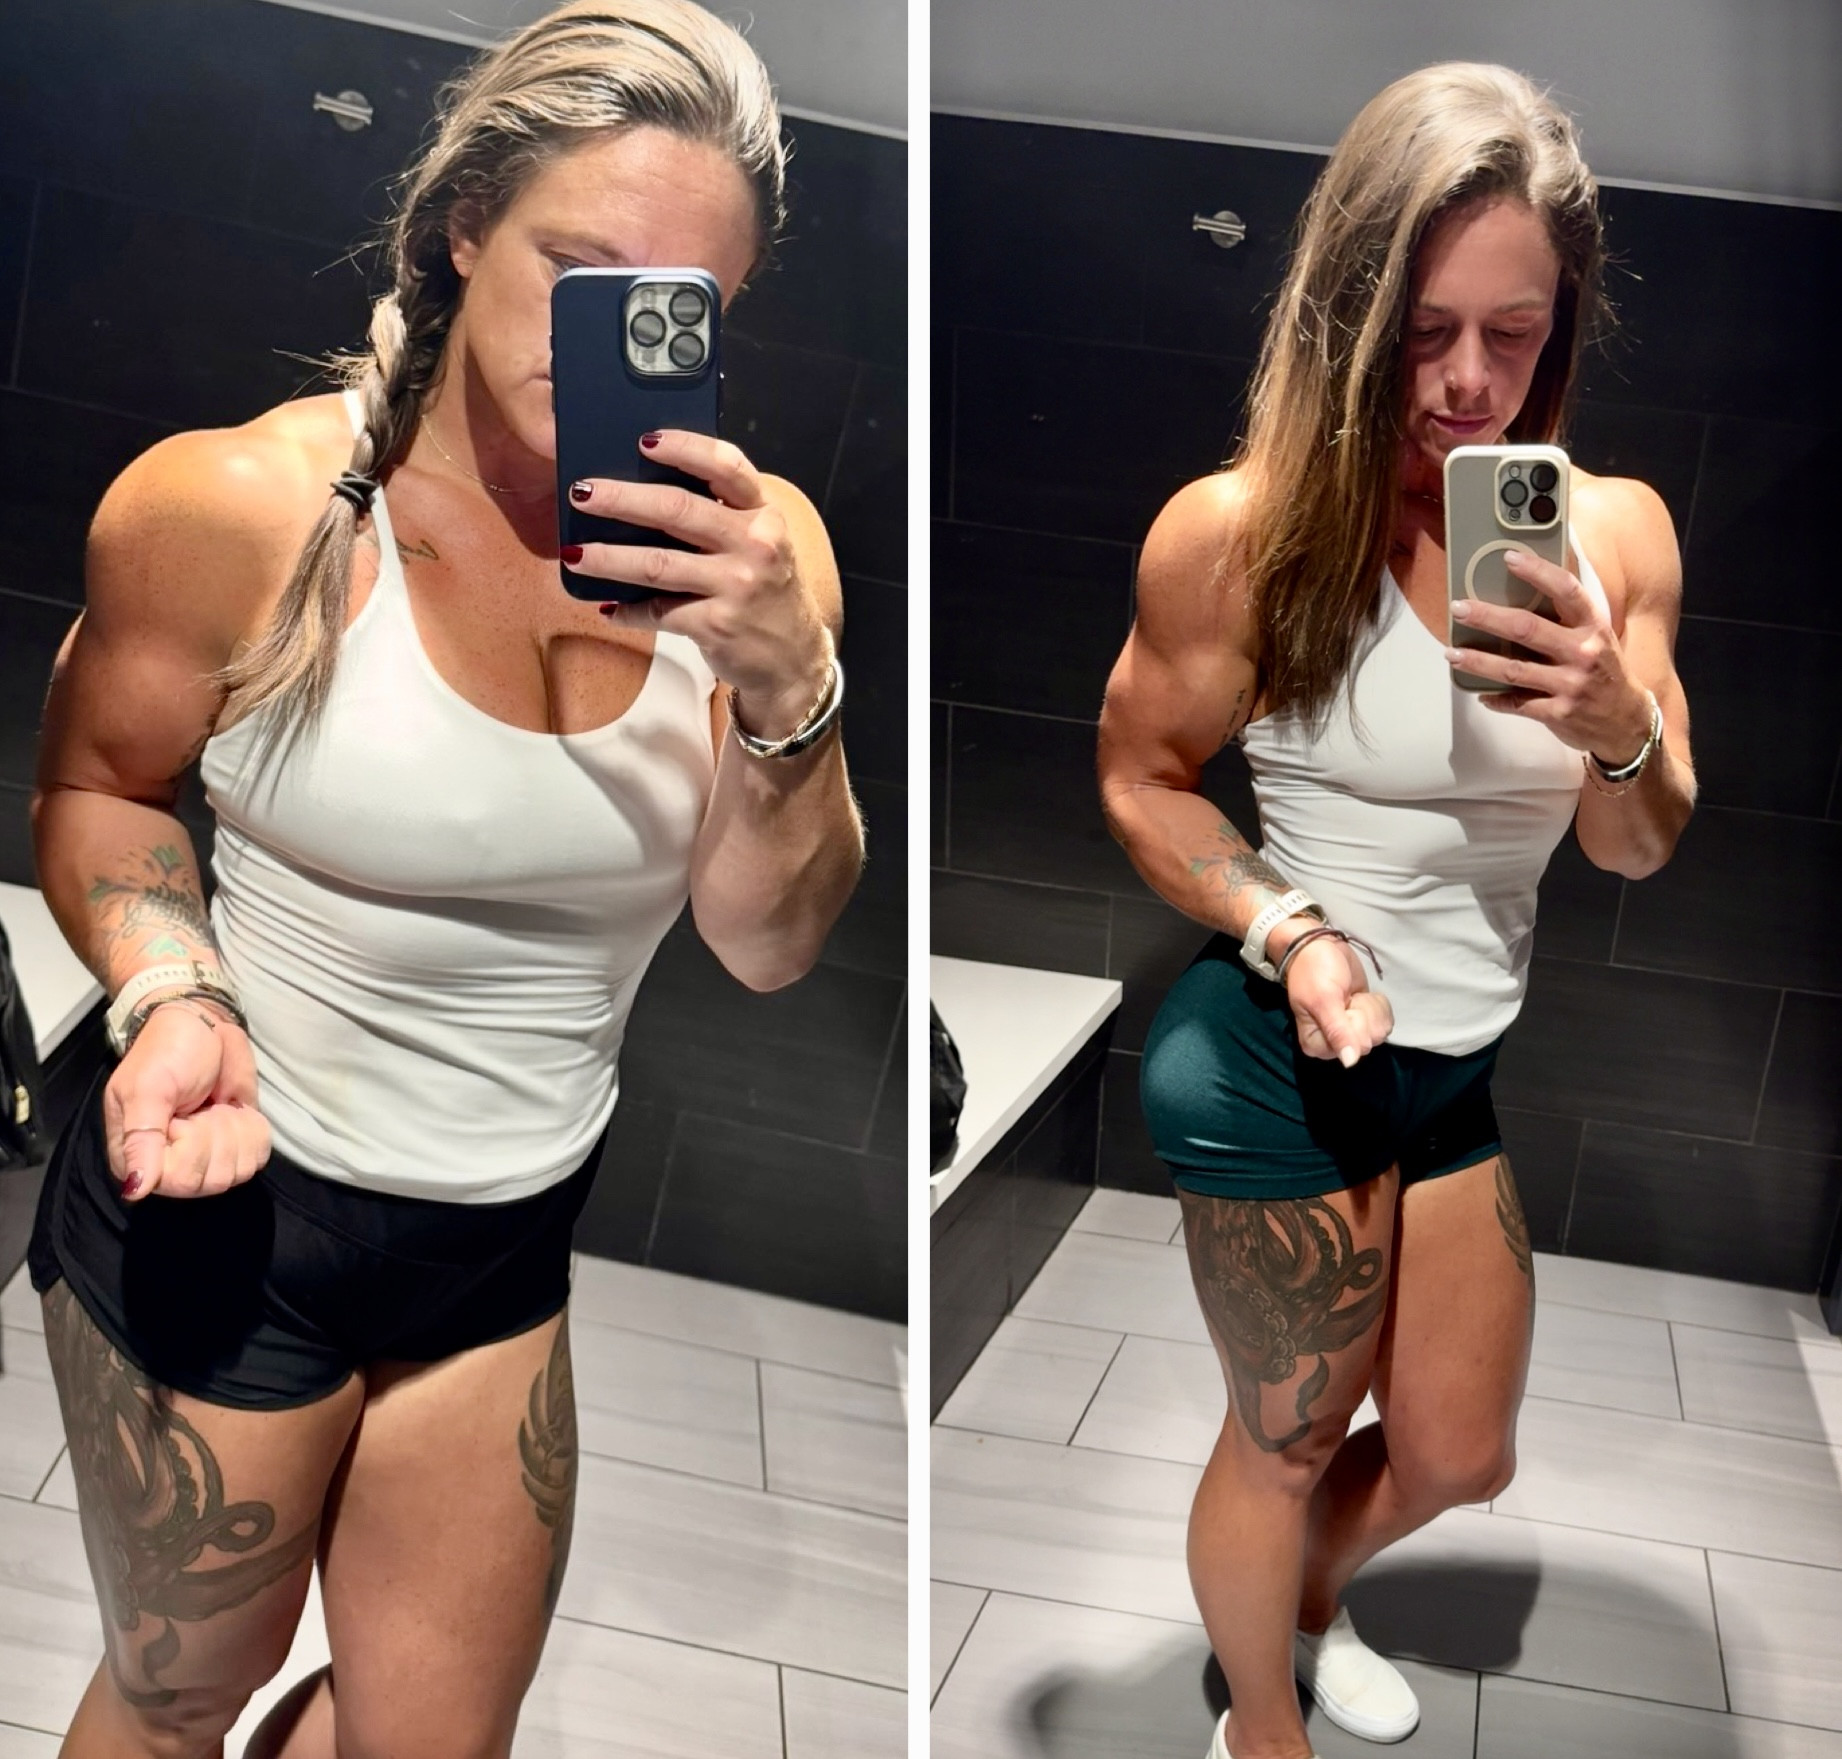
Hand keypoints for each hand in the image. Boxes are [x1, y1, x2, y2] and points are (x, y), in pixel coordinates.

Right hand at [103, 1002, 269, 1200]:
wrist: (203, 1025)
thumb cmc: (166, 1052)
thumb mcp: (147, 1090)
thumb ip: (141, 1139)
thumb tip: (134, 1190)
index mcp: (136, 1159)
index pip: (180, 1181)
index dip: (193, 1147)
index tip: (182, 1116)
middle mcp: (170, 1168)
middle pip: (213, 1180)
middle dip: (216, 1134)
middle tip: (199, 1106)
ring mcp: (206, 1158)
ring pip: (239, 1171)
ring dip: (235, 1130)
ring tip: (215, 1105)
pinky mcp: (236, 1146)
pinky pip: (258, 1156)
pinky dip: (254, 1129)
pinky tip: (235, 1109)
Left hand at [563, 432, 831, 739]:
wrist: (794, 658)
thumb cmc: (767, 591)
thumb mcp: (759, 543)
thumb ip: (720, 515)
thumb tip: (643, 492)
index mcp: (763, 513)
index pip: (726, 466)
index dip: (684, 448)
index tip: (643, 441)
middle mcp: (755, 544)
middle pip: (677, 510)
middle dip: (621, 499)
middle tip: (582, 494)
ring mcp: (737, 586)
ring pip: (657, 563)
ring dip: (608, 558)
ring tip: (575, 554)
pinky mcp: (717, 624)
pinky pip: (658, 612)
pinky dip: (628, 611)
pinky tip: (609, 607)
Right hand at [1281, 933, 1393, 1065]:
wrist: (1319, 947)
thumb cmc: (1314, 972)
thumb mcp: (1323, 1000)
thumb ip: (1337, 1031)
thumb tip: (1350, 1063)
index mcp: (1317, 1044)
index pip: (1354, 1048)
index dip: (1354, 1024)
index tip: (1341, 1005)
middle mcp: (1334, 1044)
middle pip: (1369, 1041)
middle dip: (1363, 1014)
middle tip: (1346, 997)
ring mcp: (1351, 1032)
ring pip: (1380, 1032)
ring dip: (1370, 1008)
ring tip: (1351, 995)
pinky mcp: (1365, 1020)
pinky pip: (1385, 1022)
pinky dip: (1378, 1005)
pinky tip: (1362, 996)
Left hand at [1445, 549, 1652, 765]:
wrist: (1627, 722)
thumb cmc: (1605, 672)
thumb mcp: (1598, 639)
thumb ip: (1568, 620)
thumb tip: (1525, 594)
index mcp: (1593, 628)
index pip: (1567, 590)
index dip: (1538, 572)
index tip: (1509, 558)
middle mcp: (1583, 653)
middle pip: (1527, 628)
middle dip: (1487, 617)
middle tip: (1458, 608)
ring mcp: (1570, 685)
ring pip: (1513, 669)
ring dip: (1477, 661)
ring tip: (1451, 653)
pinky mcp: (1558, 713)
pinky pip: (1517, 703)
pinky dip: (1495, 698)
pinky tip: (1480, 693)